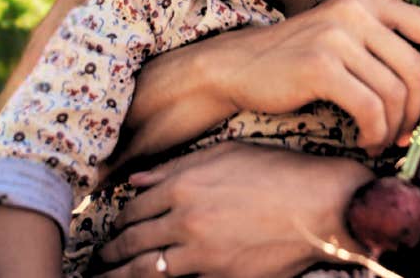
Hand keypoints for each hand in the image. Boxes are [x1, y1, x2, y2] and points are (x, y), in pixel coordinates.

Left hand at [95, 143, 374, 277]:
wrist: (322, 204)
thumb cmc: (279, 171)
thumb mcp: (226, 153)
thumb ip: (177, 167)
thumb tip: (136, 181)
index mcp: (183, 186)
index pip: (133, 209)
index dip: (117, 221)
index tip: (109, 230)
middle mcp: (186, 221)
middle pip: (132, 243)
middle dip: (109, 255)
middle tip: (97, 263)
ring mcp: (203, 254)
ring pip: (147, 272)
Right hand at [207, 0, 419, 154]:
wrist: (239, 66)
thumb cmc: (300, 60)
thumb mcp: (348, 36)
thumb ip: (388, 45)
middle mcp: (358, 10)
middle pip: (417, 69)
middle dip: (419, 110)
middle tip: (406, 133)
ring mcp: (338, 35)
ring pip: (394, 93)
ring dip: (393, 127)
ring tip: (379, 139)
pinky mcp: (320, 65)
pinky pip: (370, 108)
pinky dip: (374, 132)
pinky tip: (364, 140)